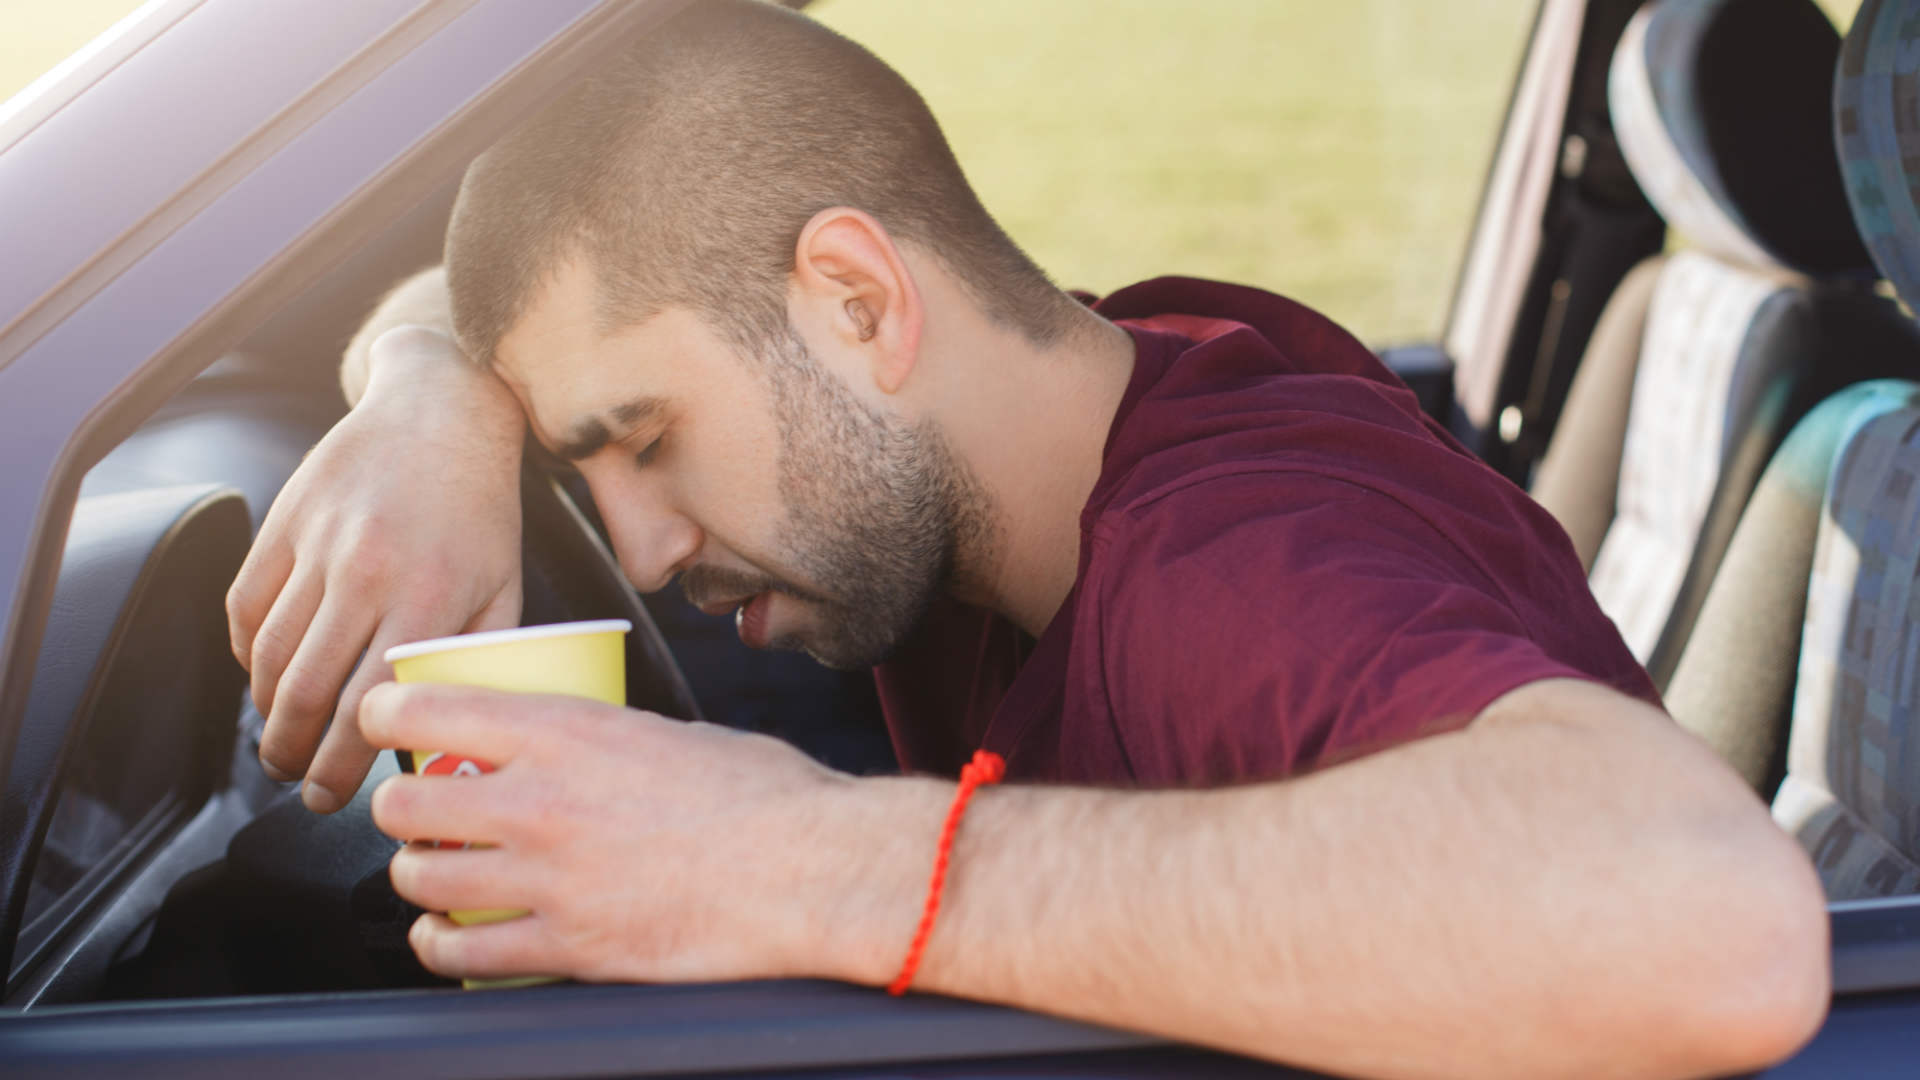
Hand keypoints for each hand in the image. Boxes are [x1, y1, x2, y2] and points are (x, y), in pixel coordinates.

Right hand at [227, 327, 526, 811]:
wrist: (442, 411)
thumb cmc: (481, 509)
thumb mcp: (505, 586)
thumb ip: (479, 657)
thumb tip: (452, 730)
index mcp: (428, 598)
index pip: (370, 708)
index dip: (342, 766)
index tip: (330, 799)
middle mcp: (366, 574)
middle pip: (308, 693)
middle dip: (294, 753)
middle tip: (296, 780)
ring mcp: (318, 546)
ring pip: (269, 656)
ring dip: (267, 712)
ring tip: (280, 740)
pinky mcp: (283, 521)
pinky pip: (245, 606)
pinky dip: (247, 653)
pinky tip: (266, 676)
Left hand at [358, 682, 911, 983]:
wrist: (810, 868)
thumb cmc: (765, 796)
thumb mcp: (672, 732)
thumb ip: (605, 740)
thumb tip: (578, 749)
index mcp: (566, 731)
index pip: (424, 709)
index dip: (384, 712)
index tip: (384, 721)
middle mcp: (540, 801)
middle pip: (404, 802)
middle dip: (399, 805)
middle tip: (418, 808)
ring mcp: (548, 879)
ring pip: (420, 879)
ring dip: (416, 875)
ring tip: (432, 873)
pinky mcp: (568, 946)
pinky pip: (463, 952)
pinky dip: (439, 945)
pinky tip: (446, 937)